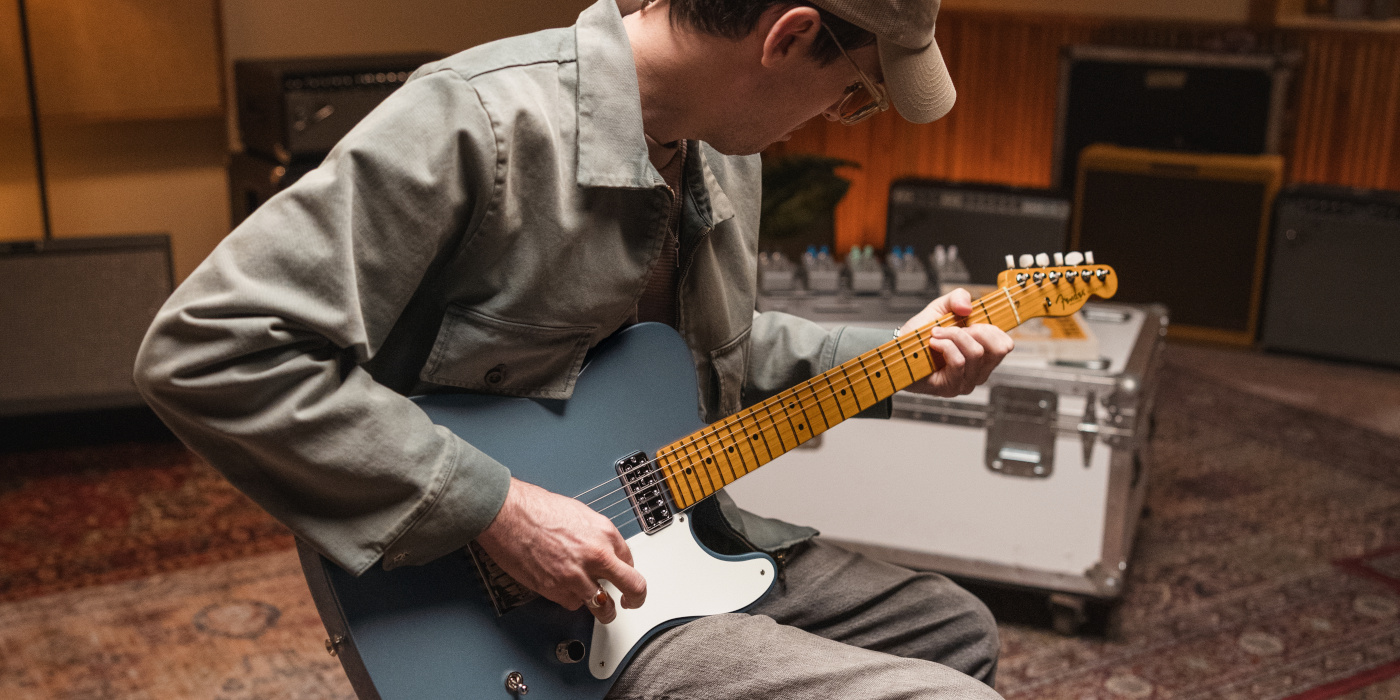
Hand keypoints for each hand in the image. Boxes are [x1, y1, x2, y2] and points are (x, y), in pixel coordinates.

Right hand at [476, 478, 645, 623]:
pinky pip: (574, 605)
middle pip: (633, 587)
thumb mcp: (579, 514)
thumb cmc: (535, 509)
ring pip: (604, 606)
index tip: (622, 576)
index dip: (625, 571)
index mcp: (604, 533)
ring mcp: (577, 575)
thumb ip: (596, 536)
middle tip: (632, 602)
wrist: (507, 515)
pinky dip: (573, 601)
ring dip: (605, 610)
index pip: (630, 561)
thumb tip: (604, 551)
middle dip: (635, 599)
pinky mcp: (556, 590)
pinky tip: (568, 592)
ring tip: (603, 611)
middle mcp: (596, 555)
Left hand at [897, 288, 1014, 397]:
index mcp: (983, 354)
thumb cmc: (921, 334)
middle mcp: (979, 371)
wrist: (898, 351)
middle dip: (973, 331)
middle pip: (997, 349)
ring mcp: (966, 382)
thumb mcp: (941, 308)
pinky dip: (945, 346)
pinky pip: (959, 362)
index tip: (970, 322)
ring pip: (976, 353)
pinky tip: (933, 344)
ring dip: (953, 336)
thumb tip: (968, 307)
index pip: (1005, 345)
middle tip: (952, 328)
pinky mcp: (951, 388)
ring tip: (936, 334)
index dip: (991, 329)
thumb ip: (957, 298)